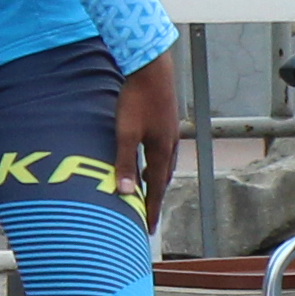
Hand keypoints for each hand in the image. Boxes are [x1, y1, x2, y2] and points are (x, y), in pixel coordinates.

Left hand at [113, 49, 185, 216]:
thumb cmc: (137, 99)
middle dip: (155, 198)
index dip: (150, 210)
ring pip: (164, 165)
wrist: (152, 67)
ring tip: (148, 190)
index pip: (155, 189)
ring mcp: (170, 133)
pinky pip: (163, 151)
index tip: (148, 228)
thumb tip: (124, 192)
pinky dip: (157, 163)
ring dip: (157, 180)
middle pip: (163, 179)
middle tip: (148, 214)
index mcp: (161, 152)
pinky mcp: (166, 121)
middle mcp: (170, 145)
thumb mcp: (125, 133)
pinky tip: (150, 157)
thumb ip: (124, 162)